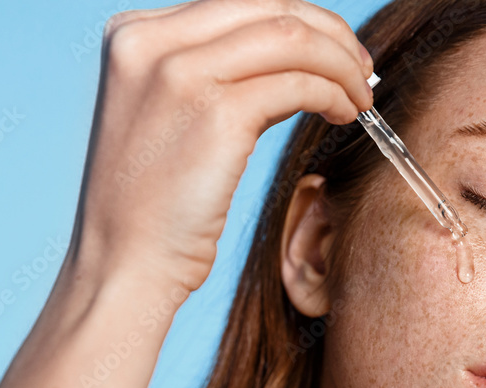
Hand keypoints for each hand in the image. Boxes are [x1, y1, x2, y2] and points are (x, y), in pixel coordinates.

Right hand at [74, 0, 373, 293]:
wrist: (125, 264)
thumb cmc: (151, 205)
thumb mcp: (171, 116)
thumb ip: (221, 75)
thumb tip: (295, 56)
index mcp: (133, 36)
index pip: (237, 6)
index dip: (298, 22)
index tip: (333, 51)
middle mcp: (149, 42)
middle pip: (269, 9)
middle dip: (330, 35)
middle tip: (360, 70)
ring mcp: (179, 73)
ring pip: (292, 38)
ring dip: (340, 64)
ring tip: (359, 96)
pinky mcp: (215, 113)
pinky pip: (298, 83)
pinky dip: (333, 93)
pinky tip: (343, 115)